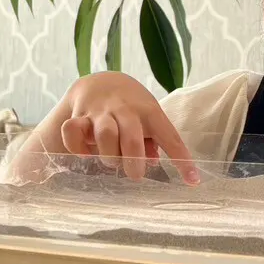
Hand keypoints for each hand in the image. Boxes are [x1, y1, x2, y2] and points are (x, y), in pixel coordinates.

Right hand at [20, 72, 197, 183]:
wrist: (101, 82)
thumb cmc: (132, 109)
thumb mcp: (148, 119)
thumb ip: (153, 141)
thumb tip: (153, 163)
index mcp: (150, 112)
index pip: (170, 137)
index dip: (182, 160)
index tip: (192, 181)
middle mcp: (125, 110)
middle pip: (131, 135)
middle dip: (134, 159)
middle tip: (136, 175)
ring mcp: (100, 113)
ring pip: (104, 133)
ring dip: (109, 154)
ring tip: (111, 163)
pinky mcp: (78, 116)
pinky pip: (71, 131)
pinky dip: (76, 147)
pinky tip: (84, 156)